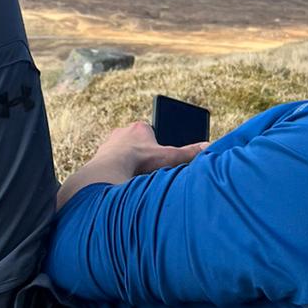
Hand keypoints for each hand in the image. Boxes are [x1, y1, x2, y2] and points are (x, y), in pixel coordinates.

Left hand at [91, 119, 210, 178]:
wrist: (109, 171)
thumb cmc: (140, 162)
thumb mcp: (169, 157)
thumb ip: (188, 153)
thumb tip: (207, 146)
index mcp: (140, 128)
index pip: (151, 132)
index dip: (157, 145)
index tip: (158, 156)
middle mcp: (122, 131)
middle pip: (136, 142)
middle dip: (142, 153)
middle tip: (148, 168)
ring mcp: (109, 143)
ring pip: (122, 151)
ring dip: (127, 161)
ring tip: (134, 175)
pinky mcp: (99, 155)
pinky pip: (110, 161)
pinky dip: (116, 168)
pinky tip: (120, 178)